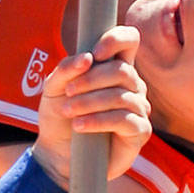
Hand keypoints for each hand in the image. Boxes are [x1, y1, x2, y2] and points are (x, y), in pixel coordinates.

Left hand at [32, 25, 152, 185]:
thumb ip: (66, 69)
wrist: (57, 153)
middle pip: (122, 70)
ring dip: (90, 102)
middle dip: (91, 80)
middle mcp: (131, 84)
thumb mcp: (53, 89)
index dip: (117, 39)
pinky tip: (80, 126)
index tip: (95, 53)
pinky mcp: (139, 132)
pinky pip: (126, 120)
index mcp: (113, 66)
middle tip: (68, 93)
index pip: (129, 40)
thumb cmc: (59, 116)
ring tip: (69, 111)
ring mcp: (138, 108)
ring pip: (122, 96)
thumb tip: (87, 57)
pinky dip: (99, 121)